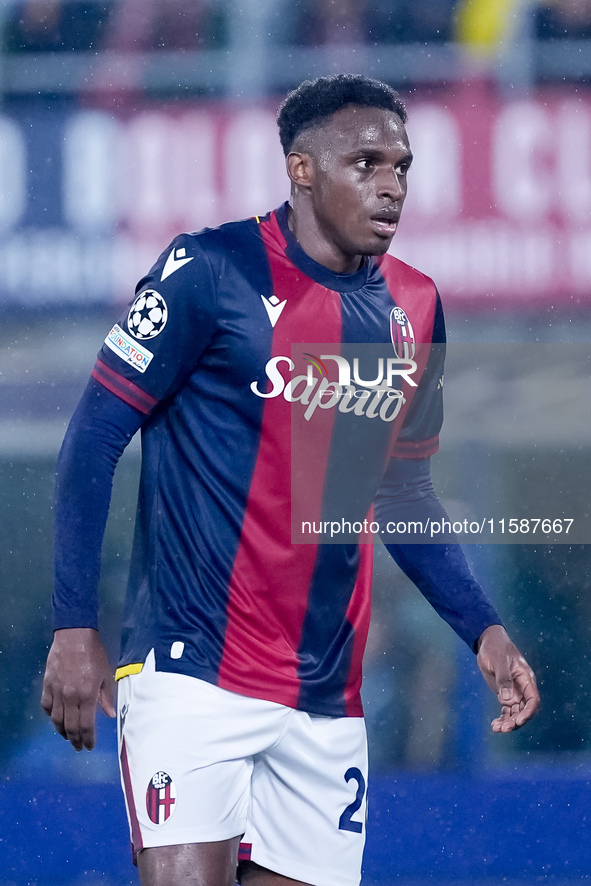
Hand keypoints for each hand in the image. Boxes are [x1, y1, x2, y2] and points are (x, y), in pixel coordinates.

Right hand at [41, 628, 115, 750]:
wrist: (74, 636)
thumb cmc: (94, 653)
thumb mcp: (106, 674)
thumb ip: (106, 697)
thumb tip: (110, 715)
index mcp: (87, 695)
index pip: (86, 725)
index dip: (88, 739)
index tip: (90, 746)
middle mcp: (70, 697)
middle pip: (70, 726)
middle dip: (75, 740)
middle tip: (79, 747)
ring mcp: (56, 692)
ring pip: (56, 720)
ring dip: (62, 731)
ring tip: (68, 737)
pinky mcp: (47, 685)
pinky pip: (46, 706)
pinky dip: (51, 715)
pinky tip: (56, 718)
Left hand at [476, 624, 539, 732]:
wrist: (488, 642)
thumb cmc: (496, 648)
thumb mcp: (500, 661)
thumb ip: (504, 679)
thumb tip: (507, 699)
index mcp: (526, 679)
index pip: (533, 700)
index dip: (528, 712)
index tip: (518, 720)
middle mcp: (522, 688)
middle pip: (524, 710)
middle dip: (516, 721)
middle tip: (504, 728)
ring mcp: (513, 692)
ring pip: (515, 712)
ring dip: (508, 723)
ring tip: (496, 729)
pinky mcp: (504, 694)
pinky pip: (506, 710)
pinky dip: (502, 718)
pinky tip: (494, 725)